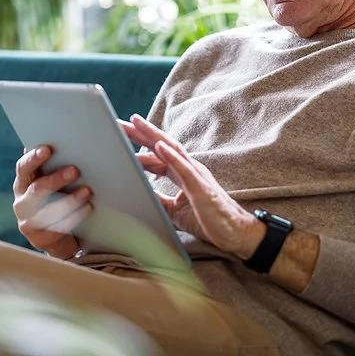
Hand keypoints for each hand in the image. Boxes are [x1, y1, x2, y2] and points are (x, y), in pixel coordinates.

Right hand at [12, 145, 92, 259]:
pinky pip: (57, 227)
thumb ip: (56, 166)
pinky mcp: (39, 238)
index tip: (48, 148)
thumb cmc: (59, 199)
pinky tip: (88, 207)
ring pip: (47, 210)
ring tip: (88, 191)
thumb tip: (74, 142)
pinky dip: (74, 217)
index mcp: (24, 182)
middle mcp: (22, 201)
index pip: (23, 167)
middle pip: (36, 189)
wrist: (58, 237)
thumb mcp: (54, 183)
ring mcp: (28, 221)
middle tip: (75, 170)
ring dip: (69, 200)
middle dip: (56, 179)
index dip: (33, 158)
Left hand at [120, 114, 264, 258]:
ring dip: (152, 136)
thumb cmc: (209, 219)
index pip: (157, 154)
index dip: (139, 144)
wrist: (235, 233)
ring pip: (171, 149)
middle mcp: (188, 168)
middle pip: (161, 145)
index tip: (119, 135)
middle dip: (140, 133)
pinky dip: (171, 156)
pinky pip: (184, 168)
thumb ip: (159, 200)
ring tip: (136, 123)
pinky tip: (158, 146)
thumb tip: (140, 195)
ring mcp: (195, 174)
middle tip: (119, 122)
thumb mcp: (175, 211)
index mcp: (182, 173)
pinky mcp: (201, 186)